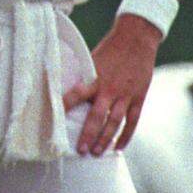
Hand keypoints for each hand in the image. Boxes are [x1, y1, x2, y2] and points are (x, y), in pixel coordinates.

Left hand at [62, 13, 159, 155]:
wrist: (136, 39)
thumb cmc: (110, 49)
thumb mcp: (92, 59)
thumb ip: (84, 76)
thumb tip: (67, 88)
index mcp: (94, 78)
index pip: (75, 95)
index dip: (64, 108)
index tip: (54, 120)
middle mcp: (109, 89)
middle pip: (97, 117)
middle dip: (88, 135)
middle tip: (80, 150)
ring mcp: (126, 95)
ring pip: (115, 123)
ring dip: (106, 139)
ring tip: (97, 153)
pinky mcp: (139, 98)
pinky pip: (133, 122)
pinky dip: (126, 136)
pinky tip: (119, 147)